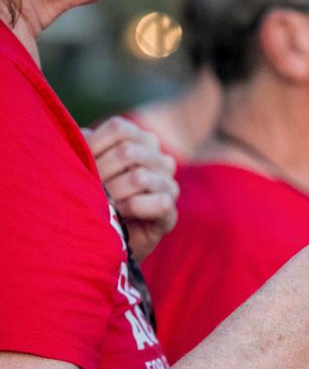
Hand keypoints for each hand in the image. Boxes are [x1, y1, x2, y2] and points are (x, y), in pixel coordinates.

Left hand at [84, 117, 178, 260]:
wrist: (105, 239)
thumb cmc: (93, 197)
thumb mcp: (85, 166)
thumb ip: (83, 146)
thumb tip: (78, 135)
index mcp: (141, 142)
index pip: (120, 129)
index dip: (94, 145)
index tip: (81, 162)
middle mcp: (160, 160)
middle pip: (127, 152)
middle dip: (101, 173)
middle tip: (89, 189)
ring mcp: (169, 185)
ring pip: (140, 177)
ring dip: (113, 193)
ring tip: (103, 203)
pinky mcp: (171, 213)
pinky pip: (158, 203)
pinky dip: (132, 208)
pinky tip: (121, 214)